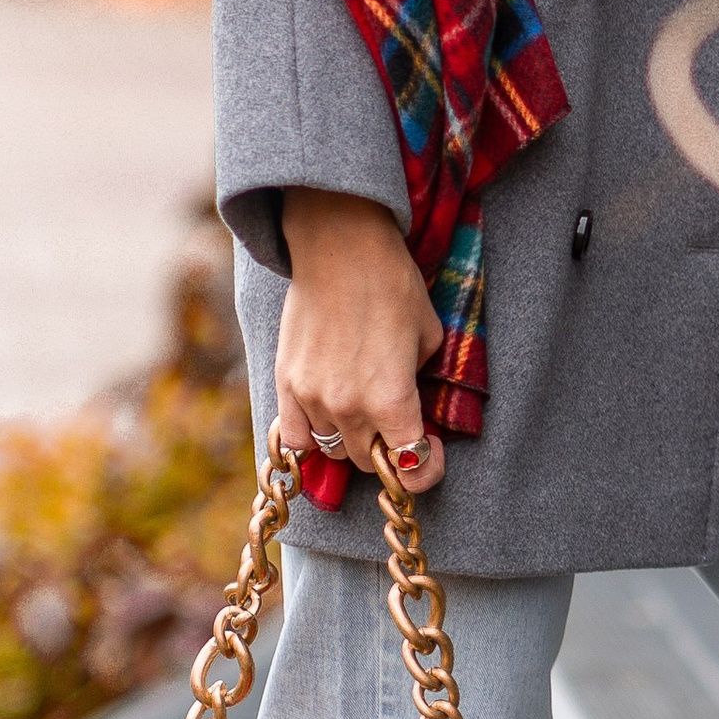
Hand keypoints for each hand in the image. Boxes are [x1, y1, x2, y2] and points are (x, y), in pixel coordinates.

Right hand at [275, 188, 445, 496]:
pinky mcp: (286, 384)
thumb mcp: (429, 338)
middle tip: (397, 426)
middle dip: (388, 451)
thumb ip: (421, 383)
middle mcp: (349, 407)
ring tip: (363, 413)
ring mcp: (312, 398)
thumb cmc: (393, 286)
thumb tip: (415, 408)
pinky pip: (296, 436)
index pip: (410, 465)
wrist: (341, 250)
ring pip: (333, 451)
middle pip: (369, 462)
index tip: (432, 451)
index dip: (427, 468)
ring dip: (352, 442)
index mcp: (391, 399)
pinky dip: (313, 436)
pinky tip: (327, 417)